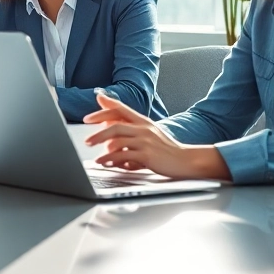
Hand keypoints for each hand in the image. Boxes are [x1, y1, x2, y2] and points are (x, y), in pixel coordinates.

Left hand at [83, 93, 228, 179]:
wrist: (186, 160)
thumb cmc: (166, 149)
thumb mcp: (149, 134)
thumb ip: (131, 129)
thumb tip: (109, 127)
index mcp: (143, 121)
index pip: (120, 109)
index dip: (103, 110)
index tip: (88, 117)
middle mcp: (143, 128)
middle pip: (115, 124)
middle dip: (98, 132)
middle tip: (87, 140)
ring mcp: (145, 141)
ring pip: (118, 139)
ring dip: (102, 148)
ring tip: (95, 154)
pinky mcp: (147, 155)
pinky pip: (124, 156)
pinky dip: (112, 160)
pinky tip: (105, 163)